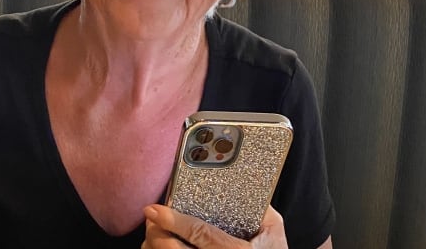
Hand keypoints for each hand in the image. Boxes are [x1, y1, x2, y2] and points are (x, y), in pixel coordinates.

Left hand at [141, 204, 286, 248]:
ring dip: (155, 244)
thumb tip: (239, 181)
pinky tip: (161, 244)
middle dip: (156, 232)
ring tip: (156, 229)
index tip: (154, 209)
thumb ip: (259, 208)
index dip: (173, 220)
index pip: (199, 233)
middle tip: (152, 216)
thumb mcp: (273, 232)